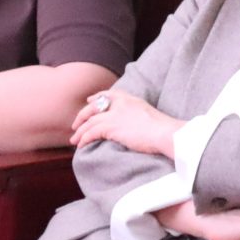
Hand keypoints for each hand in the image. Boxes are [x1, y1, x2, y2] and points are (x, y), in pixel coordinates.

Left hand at [69, 88, 183, 157]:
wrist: (164, 133)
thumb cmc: (162, 129)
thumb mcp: (148, 115)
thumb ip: (136, 115)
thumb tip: (132, 124)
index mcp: (130, 99)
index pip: (108, 94)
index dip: (96, 98)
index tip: (89, 101)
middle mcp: (120, 104)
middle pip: (93, 107)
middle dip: (82, 116)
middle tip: (75, 125)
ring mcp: (115, 114)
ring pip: (90, 121)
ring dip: (80, 132)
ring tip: (74, 140)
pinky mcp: (111, 127)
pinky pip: (91, 132)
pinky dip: (84, 139)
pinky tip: (81, 145)